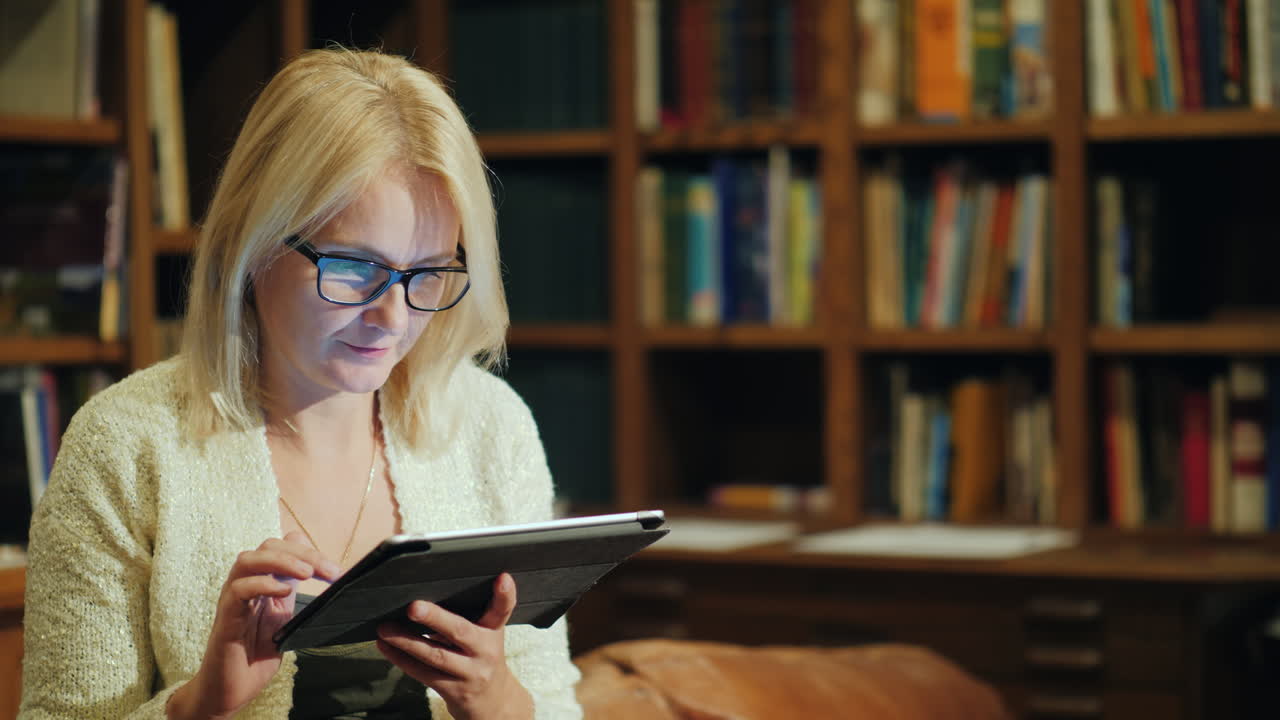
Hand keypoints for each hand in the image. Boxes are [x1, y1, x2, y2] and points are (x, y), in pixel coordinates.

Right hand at [167, 532, 340, 719]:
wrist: (230, 691)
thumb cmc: (255, 656)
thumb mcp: (283, 619)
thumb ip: (292, 593)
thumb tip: (315, 569)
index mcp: (261, 583)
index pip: (281, 548)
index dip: (309, 551)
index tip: (336, 570)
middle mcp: (244, 585)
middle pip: (268, 547)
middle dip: (301, 552)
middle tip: (329, 570)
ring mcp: (232, 600)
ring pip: (248, 560)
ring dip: (282, 560)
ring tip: (307, 572)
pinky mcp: (226, 619)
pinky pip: (238, 590)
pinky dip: (263, 584)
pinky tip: (284, 591)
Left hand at [376, 573, 532, 719]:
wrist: (492, 702)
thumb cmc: (481, 658)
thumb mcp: (484, 635)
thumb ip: (466, 616)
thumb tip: (423, 599)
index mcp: (493, 630)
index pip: (502, 609)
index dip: (504, 594)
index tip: (502, 578)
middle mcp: (485, 651)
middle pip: (461, 632)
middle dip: (436, 619)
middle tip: (414, 607)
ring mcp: (471, 673)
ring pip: (436, 656)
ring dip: (406, 641)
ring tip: (386, 629)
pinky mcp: (454, 690)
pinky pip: (423, 673)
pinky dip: (401, 659)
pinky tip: (386, 647)